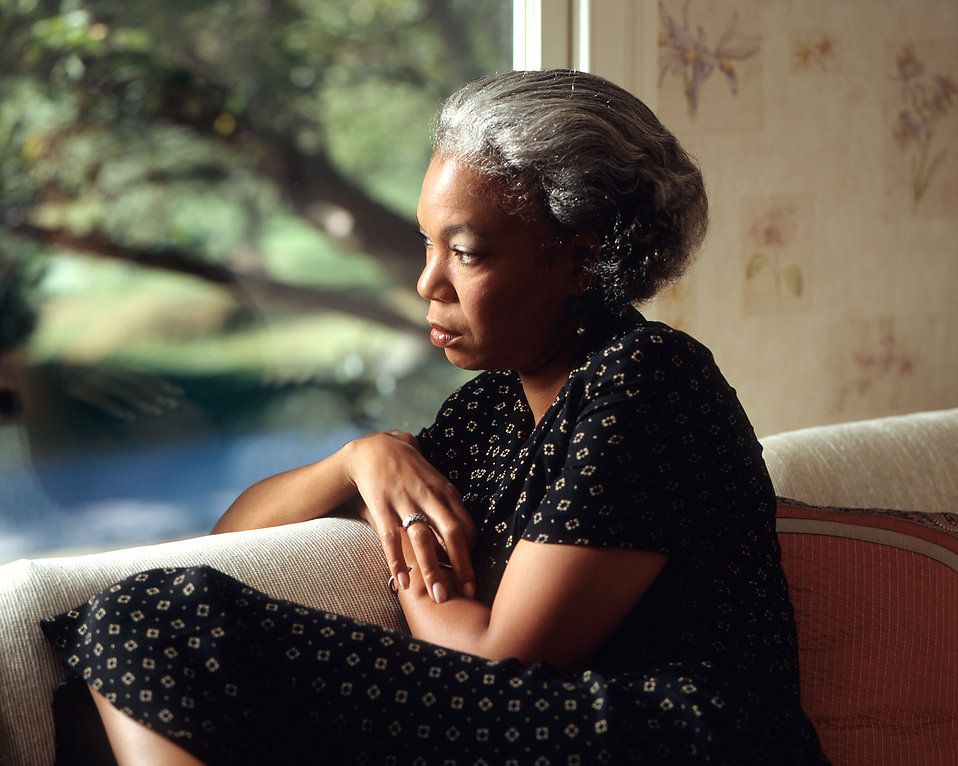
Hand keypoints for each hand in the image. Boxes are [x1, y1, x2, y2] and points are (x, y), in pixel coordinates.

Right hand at [344, 430, 475, 601]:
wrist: (374, 449)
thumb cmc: (409, 469)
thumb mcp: (436, 481)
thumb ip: (449, 506)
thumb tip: (466, 534)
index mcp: (446, 491)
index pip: (467, 526)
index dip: (472, 553)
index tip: (472, 576)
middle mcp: (429, 497)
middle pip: (452, 534)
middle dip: (461, 566)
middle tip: (467, 594)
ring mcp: (405, 501)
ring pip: (422, 539)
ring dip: (432, 569)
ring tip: (438, 596)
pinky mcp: (382, 506)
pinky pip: (391, 538)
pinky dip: (397, 562)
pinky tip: (403, 583)